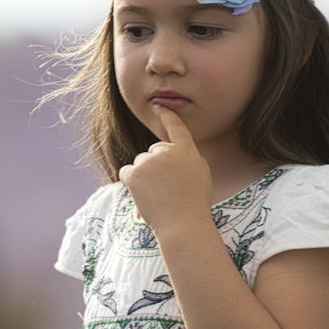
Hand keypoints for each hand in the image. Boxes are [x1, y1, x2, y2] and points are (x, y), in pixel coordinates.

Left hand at [118, 105, 213, 231]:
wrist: (183, 223)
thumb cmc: (194, 204)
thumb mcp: (201, 175)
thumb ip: (187, 159)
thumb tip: (173, 153)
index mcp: (187, 151)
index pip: (176, 128)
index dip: (166, 115)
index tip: (158, 105)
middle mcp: (167, 151)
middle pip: (154, 151)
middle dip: (156, 166)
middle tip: (166, 188)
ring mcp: (149, 161)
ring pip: (140, 163)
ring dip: (144, 177)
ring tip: (158, 196)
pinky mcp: (134, 173)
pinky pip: (126, 172)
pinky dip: (131, 182)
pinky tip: (143, 195)